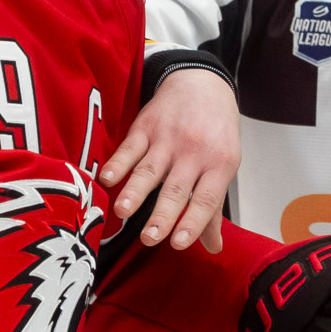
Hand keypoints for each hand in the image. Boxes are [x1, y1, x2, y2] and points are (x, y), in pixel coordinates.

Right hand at [98, 67, 238, 250]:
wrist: (202, 82)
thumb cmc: (215, 131)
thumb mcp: (223, 165)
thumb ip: (212, 209)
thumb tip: (214, 248)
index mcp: (219, 165)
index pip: (206, 198)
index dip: (193, 221)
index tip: (179, 243)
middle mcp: (194, 153)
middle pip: (176, 189)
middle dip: (162, 214)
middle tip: (150, 238)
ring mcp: (168, 139)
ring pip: (150, 170)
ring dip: (135, 191)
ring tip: (123, 212)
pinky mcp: (145, 127)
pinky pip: (129, 148)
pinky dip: (117, 163)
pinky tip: (106, 179)